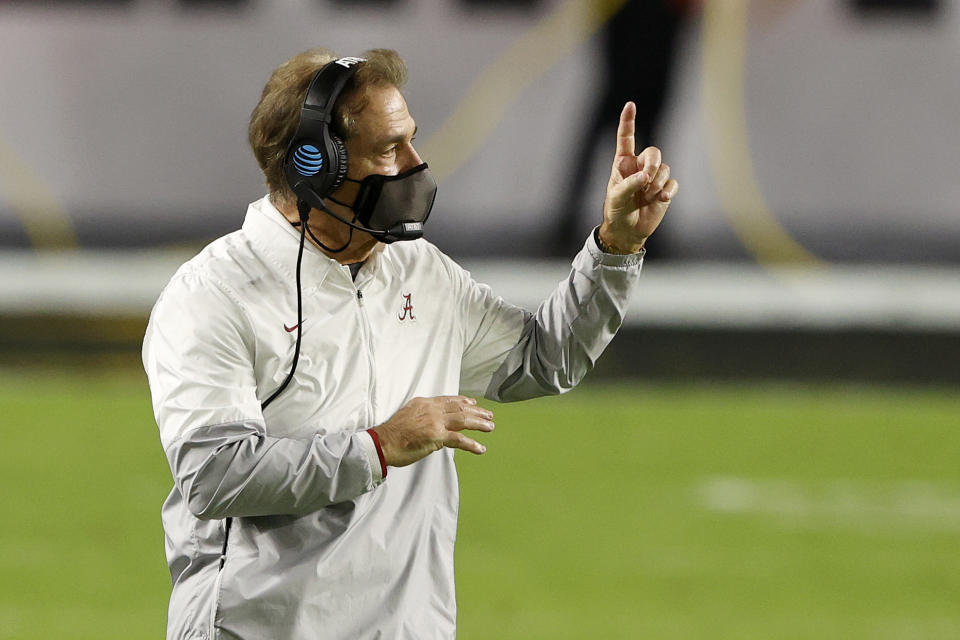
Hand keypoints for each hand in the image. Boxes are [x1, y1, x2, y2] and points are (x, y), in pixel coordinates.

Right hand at [371, 396, 494, 466]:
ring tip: (490, 427)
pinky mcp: (436, 436)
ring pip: (463, 420)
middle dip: (477, 411)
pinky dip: (472, 445)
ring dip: (479, 424)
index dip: (463, 400)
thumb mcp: (408, 415)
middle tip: (488, 415)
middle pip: (460, 408)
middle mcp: (432, 409)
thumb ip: (423, 416)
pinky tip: (480, 448)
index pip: (448, 399)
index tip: (473, 402)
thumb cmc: (392, 433)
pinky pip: (459, 440)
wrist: (383, 442)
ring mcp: (435, 422)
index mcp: (424, 403)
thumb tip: (435, 424)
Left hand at [599, 102, 678, 253]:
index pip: (626, 138)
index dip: (628, 121)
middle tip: (646, 181)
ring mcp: (653, 177)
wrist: (628, 231)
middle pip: (654, 152)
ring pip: (665, 169)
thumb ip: (629, 184)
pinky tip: (660, 200)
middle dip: (653, 165)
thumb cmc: (617, 211)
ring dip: (658, 184)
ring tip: (648, 197)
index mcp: (623, 163)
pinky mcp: (665, 189)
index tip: (630, 105)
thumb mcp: (616, 197)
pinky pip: (673, 183)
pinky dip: (668, 191)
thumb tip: (646, 176)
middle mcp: (639, 166)